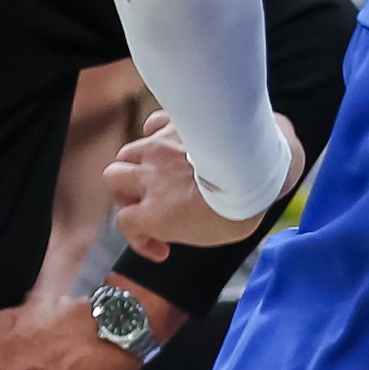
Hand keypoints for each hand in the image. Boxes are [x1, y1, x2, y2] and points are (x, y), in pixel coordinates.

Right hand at [106, 108, 304, 261]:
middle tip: (146, 199)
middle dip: (125, 190)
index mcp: (155, 212)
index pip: (125, 222)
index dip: (139, 238)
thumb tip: (182, 223)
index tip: (160, 246)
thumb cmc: (238, 206)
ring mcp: (161, 147)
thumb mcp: (208, 236)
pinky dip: (155, 133)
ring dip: (137, 162)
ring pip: (128, 151)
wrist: (255, 166)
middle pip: (113, 178)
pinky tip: (170, 140)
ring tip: (156, 169)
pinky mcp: (176, 124)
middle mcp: (151, 177)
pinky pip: (152, 124)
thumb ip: (182, 228)